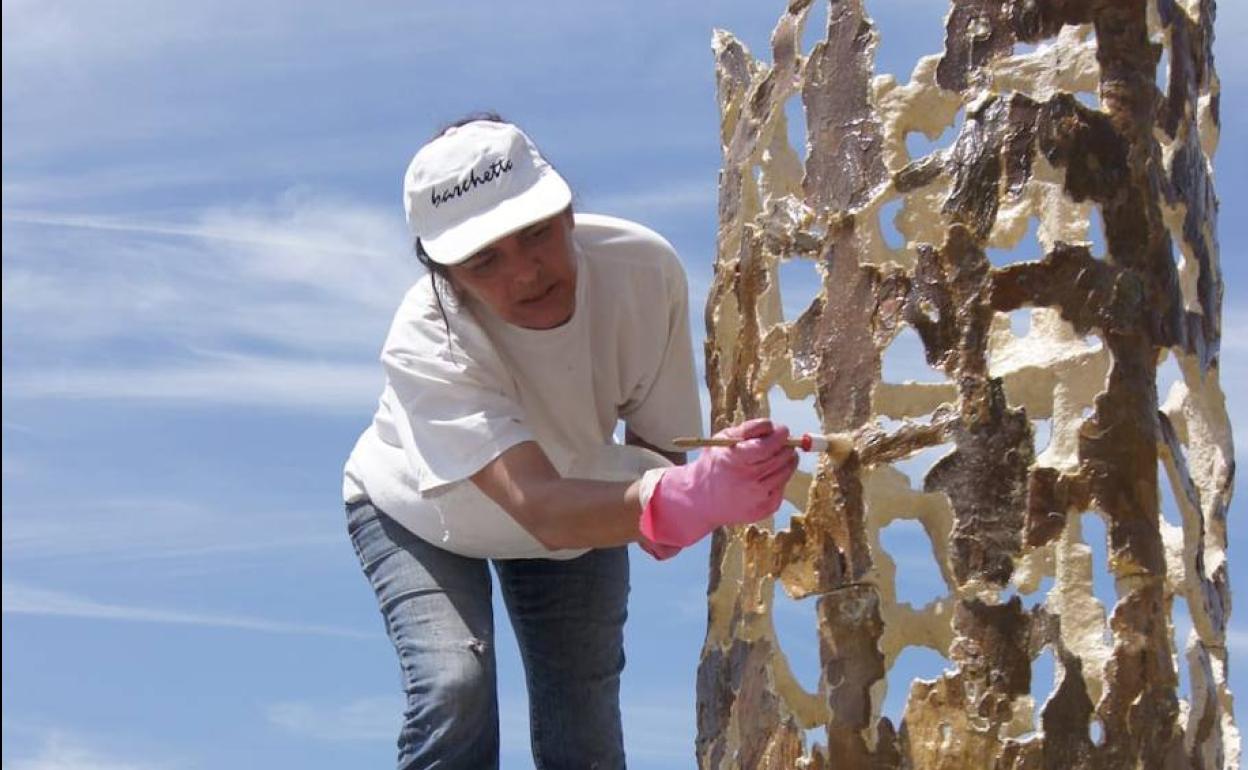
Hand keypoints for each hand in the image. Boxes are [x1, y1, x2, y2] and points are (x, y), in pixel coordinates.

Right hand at [638, 419, 798, 547]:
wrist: (702, 500)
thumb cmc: (714, 465)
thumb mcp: (723, 440)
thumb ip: (748, 428)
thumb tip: (773, 426)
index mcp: (734, 461)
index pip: (768, 446)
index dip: (780, 436)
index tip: (782, 430)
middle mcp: (747, 481)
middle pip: (782, 458)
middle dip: (785, 447)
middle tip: (780, 443)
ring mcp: (758, 498)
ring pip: (786, 472)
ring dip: (784, 462)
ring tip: (771, 459)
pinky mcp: (765, 509)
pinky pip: (782, 487)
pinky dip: (778, 479)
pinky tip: (763, 477)